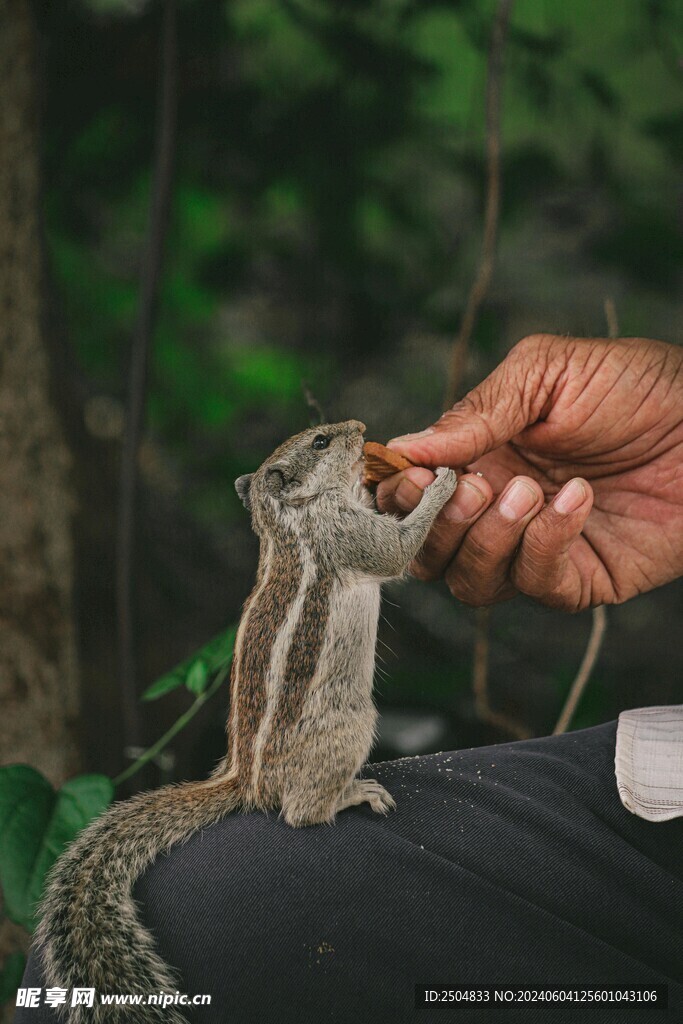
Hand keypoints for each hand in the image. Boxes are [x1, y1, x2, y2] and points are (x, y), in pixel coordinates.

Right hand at [376, 334, 682, 610]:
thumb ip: (477, 410)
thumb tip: (408, 448)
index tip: (408, 475)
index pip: (410, 495)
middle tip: (476, 485)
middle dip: (435, 525)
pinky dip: (544, 545)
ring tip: (527, 490)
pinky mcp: (580, 578)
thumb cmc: (637, 386)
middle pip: (426, 552)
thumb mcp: (548, 373)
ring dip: (487, 540)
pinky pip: (535, 585)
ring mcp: (536, 548)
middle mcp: (497, 509)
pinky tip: (577, 499)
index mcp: (479, 457)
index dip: (396, 494)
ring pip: (470, 581)